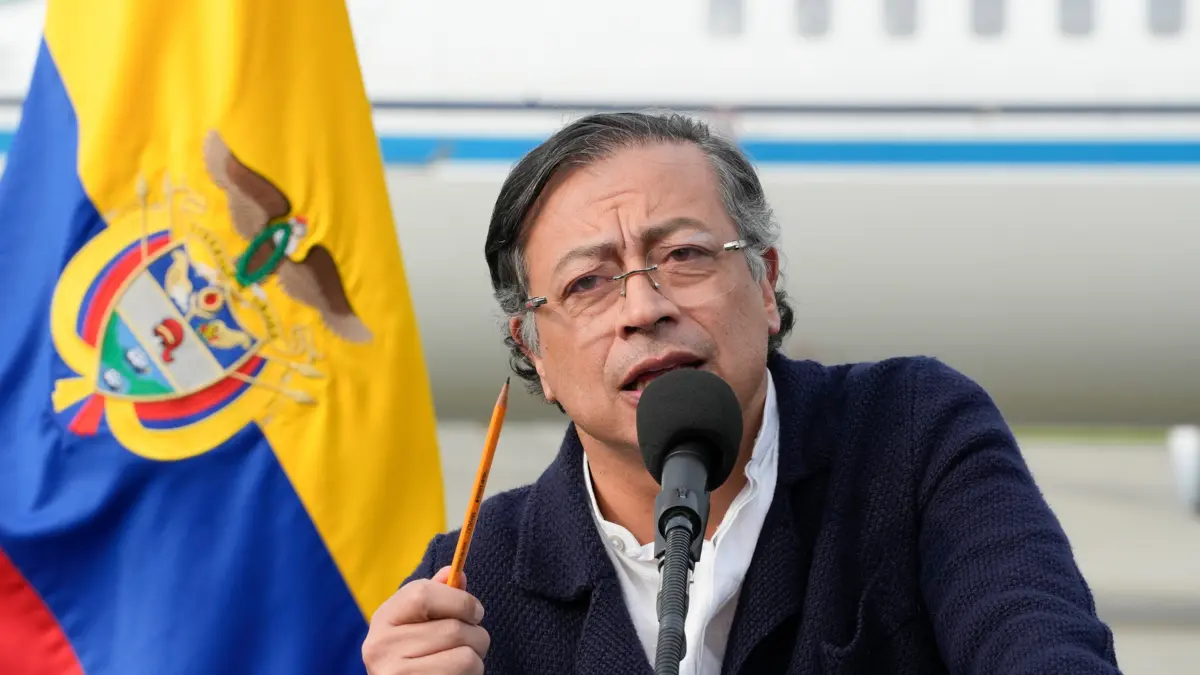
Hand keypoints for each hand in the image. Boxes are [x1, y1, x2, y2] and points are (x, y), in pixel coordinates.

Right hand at [363, 566, 489, 674]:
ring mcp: (395, 674)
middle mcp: (381, 647)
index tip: (475, 611)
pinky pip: (465, 674)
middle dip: (476, 633)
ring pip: (465, 656)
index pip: (423, 593)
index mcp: (383, 618)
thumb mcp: (419, 621)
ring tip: (462, 661)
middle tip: (472, 641)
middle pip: (453, 628)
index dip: (460, 600)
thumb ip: (436, 595)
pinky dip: (472, 674)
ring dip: (476, 658)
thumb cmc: (418, 652)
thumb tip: (456, 572)